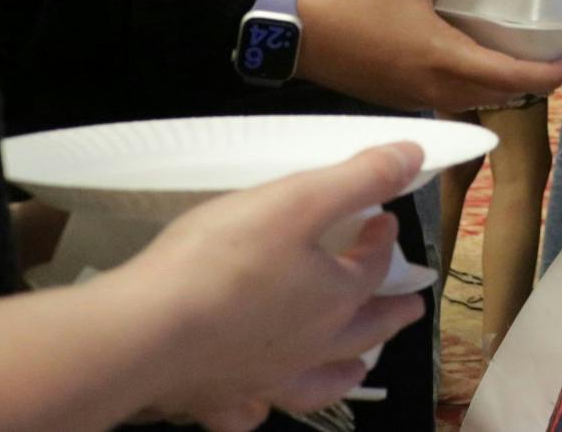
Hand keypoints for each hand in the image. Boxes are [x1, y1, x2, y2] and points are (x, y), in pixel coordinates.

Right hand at [112, 143, 427, 428]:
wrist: (145, 331)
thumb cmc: (223, 257)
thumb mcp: (298, 199)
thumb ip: (358, 178)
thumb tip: (415, 156)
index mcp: (334, 299)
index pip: (373, 268)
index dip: (383, 241)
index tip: (385, 220)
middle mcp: (310, 348)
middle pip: (363, 333)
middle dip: (389, 316)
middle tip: (410, 308)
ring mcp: (264, 380)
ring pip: (319, 383)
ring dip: (343, 372)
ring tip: (357, 367)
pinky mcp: (217, 399)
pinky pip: (248, 413)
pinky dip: (260, 409)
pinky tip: (257, 407)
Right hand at [299, 0, 561, 110]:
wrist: (296, 32)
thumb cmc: (353, 1)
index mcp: (443, 59)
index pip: (510, 76)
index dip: (546, 74)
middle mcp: (435, 87)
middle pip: (497, 96)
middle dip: (530, 84)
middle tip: (551, 63)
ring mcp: (414, 98)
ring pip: (472, 101)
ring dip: (501, 89)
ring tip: (518, 66)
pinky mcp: (396, 98)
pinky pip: (448, 100)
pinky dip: (471, 89)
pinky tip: (469, 66)